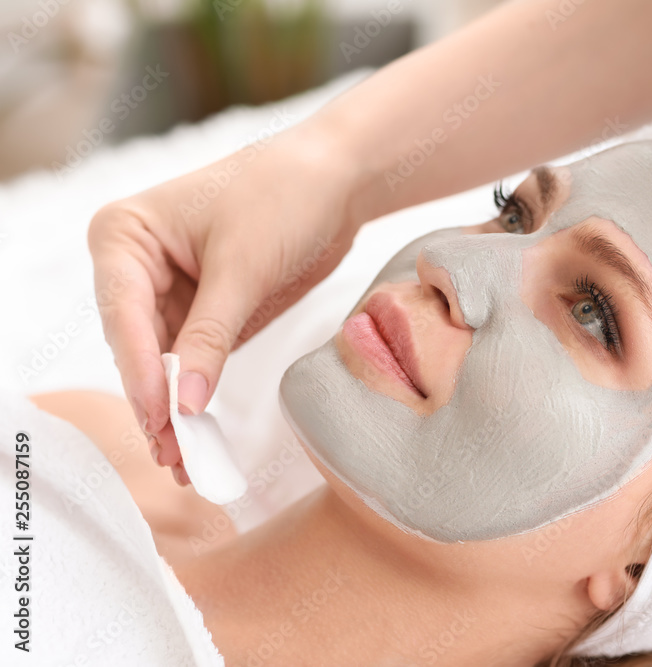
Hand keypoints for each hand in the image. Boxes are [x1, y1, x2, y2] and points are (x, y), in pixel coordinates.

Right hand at [88, 121, 360, 478]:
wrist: (337, 180)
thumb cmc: (283, 194)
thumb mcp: (243, 266)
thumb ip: (211, 335)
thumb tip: (187, 404)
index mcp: (125, 235)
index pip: (122, 314)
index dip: (141, 371)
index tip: (160, 417)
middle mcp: (137, 265)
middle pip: (136, 347)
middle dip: (156, 401)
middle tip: (174, 455)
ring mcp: (170, 292)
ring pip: (163, 363)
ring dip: (174, 409)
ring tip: (186, 461)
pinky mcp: (206, 312)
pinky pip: (195, 361)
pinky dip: (198, 395)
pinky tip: (200, 435)